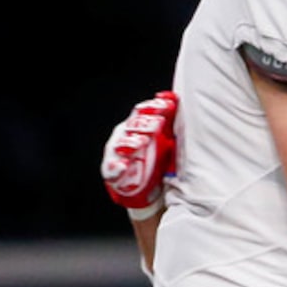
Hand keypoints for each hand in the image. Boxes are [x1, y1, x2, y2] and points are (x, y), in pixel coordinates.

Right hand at [101, 91, 177, 217]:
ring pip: (120, 144)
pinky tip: (124, 166)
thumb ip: (168, 119)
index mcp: (136, 126)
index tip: (167, 105)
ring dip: (131, 142)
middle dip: (145, 123)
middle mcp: (124, 136)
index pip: (142, 111)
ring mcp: (116, 154)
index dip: (153, 107)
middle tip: (159, 122)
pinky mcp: (113, 173)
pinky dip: (118, 168)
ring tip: (143, 142)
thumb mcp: (165, 138)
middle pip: (132, 125)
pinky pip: (112, 169)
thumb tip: (174, 98)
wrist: (146, 188)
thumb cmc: (155, 159)